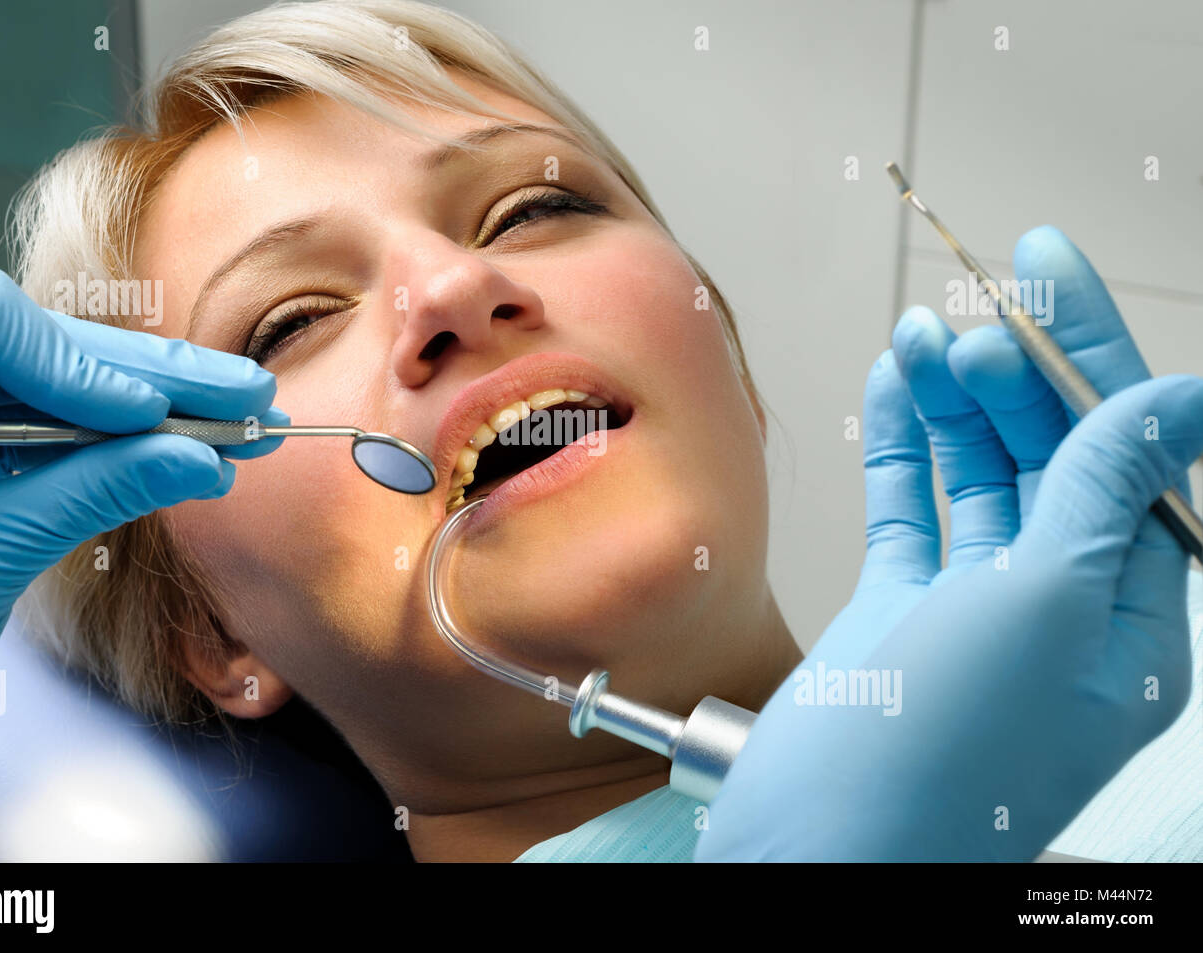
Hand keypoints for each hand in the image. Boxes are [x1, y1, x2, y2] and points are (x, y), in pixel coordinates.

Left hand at [0, 267, 283, 739]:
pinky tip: (198, 457)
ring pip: (71, 389)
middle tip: (246, 395)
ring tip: (245, 425)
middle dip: (153, 379)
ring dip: (163, 412)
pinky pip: (66, 436)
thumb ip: (92, 495)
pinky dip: (132, 449)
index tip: (147, 413)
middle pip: (49, 348)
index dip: (76, 361)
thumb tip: (197, 459)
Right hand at [696, 226, 1197, 859]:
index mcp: (1127, 616)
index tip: (1051, 269)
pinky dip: (903, 447)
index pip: (1126, 452)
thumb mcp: (1047, 604)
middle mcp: (1057, 609)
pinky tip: (893, 394)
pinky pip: (912, 509)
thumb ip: (1105, 489)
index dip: (1094, 354)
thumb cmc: (941, 760)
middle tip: (975, 310)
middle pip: (1049, 456)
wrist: (819, 843)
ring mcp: (973, 610)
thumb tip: (1179, 397)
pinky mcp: (901, 613)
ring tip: (919, 338)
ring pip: (976, 476)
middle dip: (1014, 375)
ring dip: (950, 402)